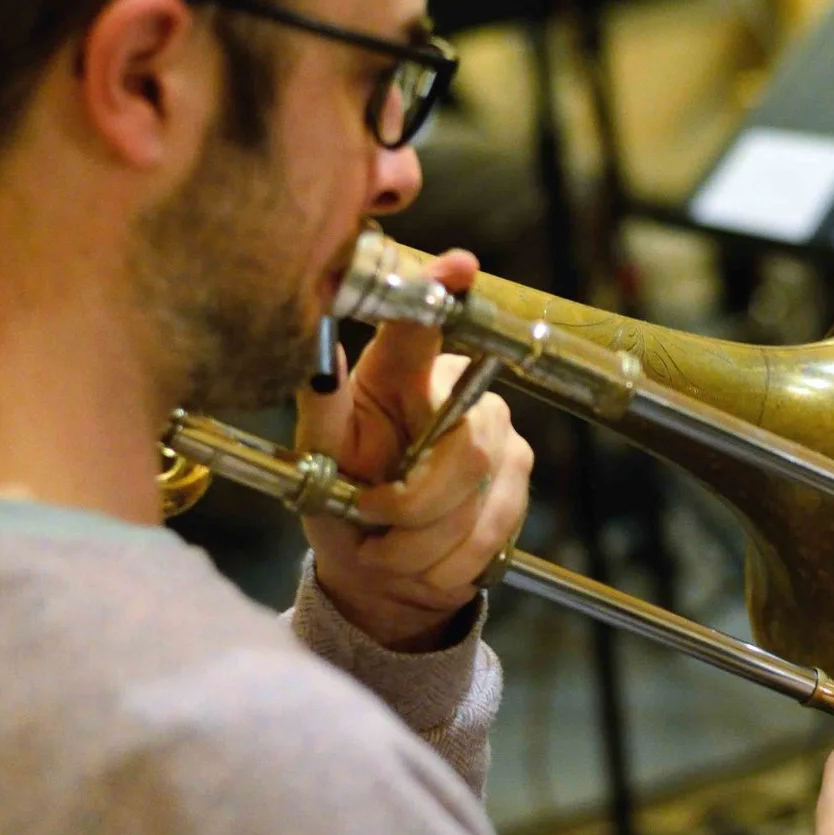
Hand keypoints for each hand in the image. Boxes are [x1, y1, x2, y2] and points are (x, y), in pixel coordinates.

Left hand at [297, 250, 533, 651]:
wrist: (379, 570)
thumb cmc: (340, 504)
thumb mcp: (315, 463)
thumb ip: (320, 412)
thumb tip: (320, 360)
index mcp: (396, 373)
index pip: (421, 326)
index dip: (441, 292)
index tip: (459, 264)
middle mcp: (456, 389)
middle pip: (464, 449)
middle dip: (411, 508)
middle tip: (372, 520)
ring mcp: (497, 431)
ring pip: (476, 498)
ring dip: (421, 544)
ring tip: (388, 548)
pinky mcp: (518, 473)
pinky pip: (491, 529)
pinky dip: (446, 562)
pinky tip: (422, 558)